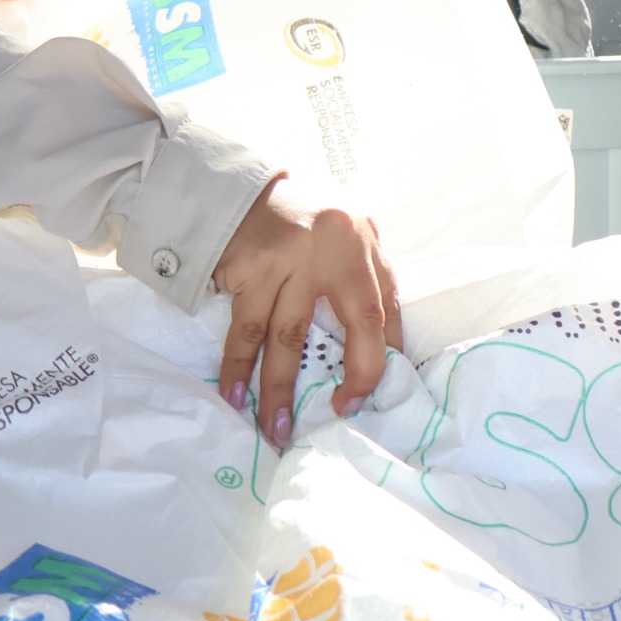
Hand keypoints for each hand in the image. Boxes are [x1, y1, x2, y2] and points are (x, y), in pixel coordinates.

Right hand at [211, 180, 401, 449]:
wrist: (235, 191)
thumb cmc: (295, 221)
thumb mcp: (342, 235)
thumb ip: (361, 277)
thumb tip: (380, 346)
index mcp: (362, 241)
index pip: (386, 307)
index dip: (382, 355)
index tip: (369, 394)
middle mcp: (335, 247)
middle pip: (358, 321)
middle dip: (354, 375)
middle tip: (339, 415)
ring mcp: (290, 258)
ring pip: (287, 337)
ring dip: (278, 389)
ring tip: (274, 429)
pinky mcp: (249, 268)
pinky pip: (244, 331)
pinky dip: (236, 367)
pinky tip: (233, 396)